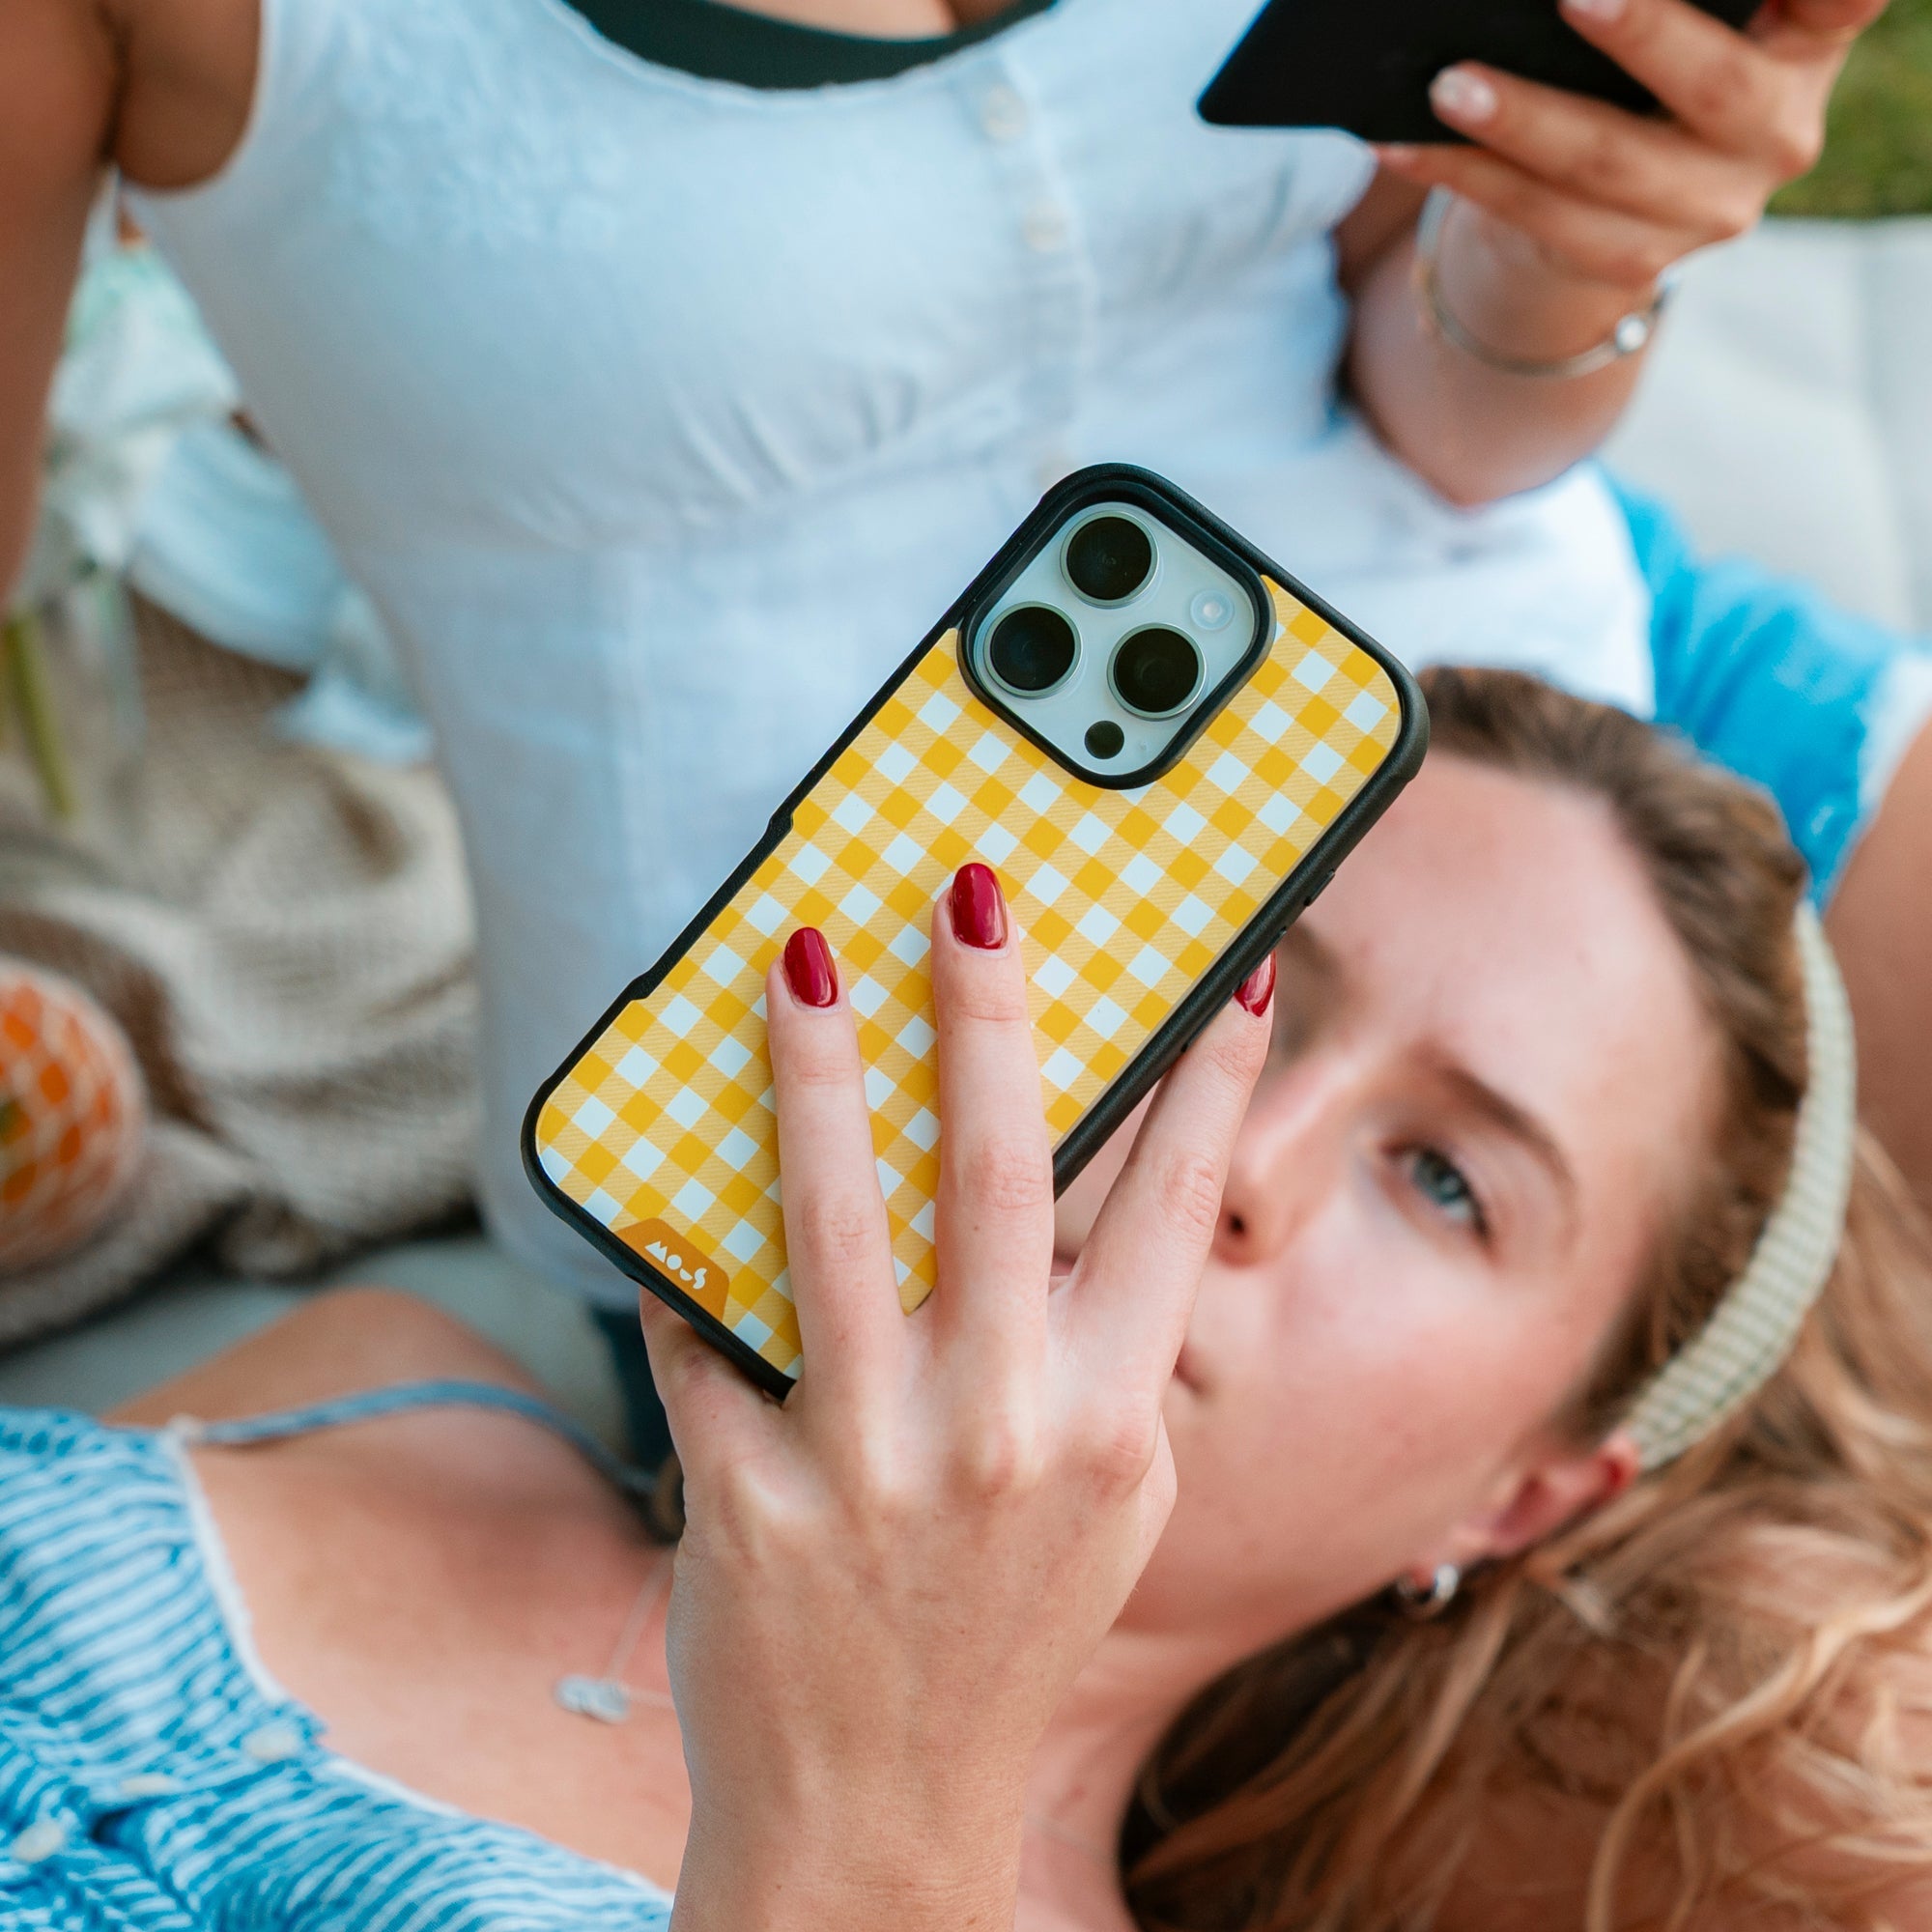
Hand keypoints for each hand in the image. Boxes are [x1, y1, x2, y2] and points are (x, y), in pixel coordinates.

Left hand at [638, 865, 1271, 1930]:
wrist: (880, 1820)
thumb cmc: (1002, 1630)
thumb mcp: (1098, 1499)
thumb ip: (1091, 1354)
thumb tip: (1066, 1185)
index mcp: (1110, 1424)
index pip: (1178, 1216)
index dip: (1210, 1087)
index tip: (1226, 976)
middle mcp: (1005, 1433)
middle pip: (1005, 1177)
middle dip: (991, 1013)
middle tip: (972, 889)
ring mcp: (871, 1467)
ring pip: (838, 1222)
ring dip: (822, 1072)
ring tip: (804, 958)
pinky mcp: (746, 1499)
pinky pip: (703, 1336)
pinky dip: (682, 1251)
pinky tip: (666, 1167)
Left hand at [1378, 0, 1885, 295]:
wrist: (1613, 188)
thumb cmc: (1642, 61)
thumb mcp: (1688, 19)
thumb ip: (1669, 0)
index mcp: (1806, 45)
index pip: (1842, 4)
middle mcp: (1774, 130)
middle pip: (1712, 85)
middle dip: (1640, 35)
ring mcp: (1707, 208)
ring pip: (1606, 165)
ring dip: (1518, 121)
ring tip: (1446, 84)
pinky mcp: (1632, 261)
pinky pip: (1533, 216)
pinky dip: (1460, 173)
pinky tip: (1402, 139)